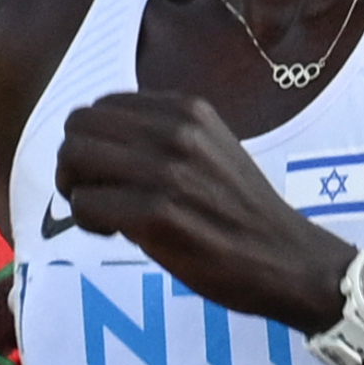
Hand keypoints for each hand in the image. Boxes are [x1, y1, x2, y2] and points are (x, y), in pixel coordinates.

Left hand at [54, 92, 352, 330]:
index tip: (115, 170)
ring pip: (74, 161)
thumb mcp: (215, 149)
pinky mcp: (155, 215)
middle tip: (97, 193)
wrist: (289, 259)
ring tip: (107, 214)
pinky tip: (119, 234)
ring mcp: (167, 173)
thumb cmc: (246, 212)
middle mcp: (177, 132)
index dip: (96, 140)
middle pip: (78, 128)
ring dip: (78, 191)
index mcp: (191, 111)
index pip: (102, 106)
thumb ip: (167, 135)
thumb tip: (100, 141)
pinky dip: (90, 222)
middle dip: (75, 163)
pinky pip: (85, 205)